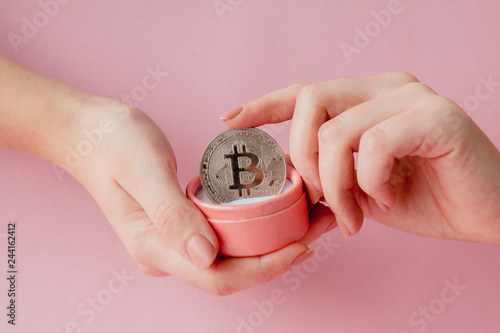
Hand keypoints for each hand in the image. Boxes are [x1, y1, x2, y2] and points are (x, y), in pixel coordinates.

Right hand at [54, 97, 320, 294]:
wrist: (90, 133)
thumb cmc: (113, 145)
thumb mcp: (143, 171)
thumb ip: (171, 215)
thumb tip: (207, 256)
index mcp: (155, 248)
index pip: (219, 276)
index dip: (265, 268)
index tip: (302, 246)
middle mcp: (168, 254)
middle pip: (233, 272)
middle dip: (279, 257)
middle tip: (318, 225)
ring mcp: (175, 243)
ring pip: (233, 257)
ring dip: (273, 243)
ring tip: (309, 217)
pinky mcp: (182, 227)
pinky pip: (226, 238)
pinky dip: (256, 229)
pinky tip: (277, 209)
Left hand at [221, 72, 499, 243]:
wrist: (489, 213)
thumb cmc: (426, 197)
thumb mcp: (363, 189)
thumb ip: (330, 178)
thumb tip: (292, 186)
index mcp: (368, 98)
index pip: (306, 91)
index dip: (264, 105)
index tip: (230, 119)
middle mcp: (387, 87)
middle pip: (312, 101)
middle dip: (303, 158)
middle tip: (321, 201)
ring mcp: (412, 96)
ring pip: (337, 131)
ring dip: (336, 185)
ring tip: (352, 217)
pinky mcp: (436, 116)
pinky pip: (374, 146)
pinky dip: (371, 182)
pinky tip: (389, 198)